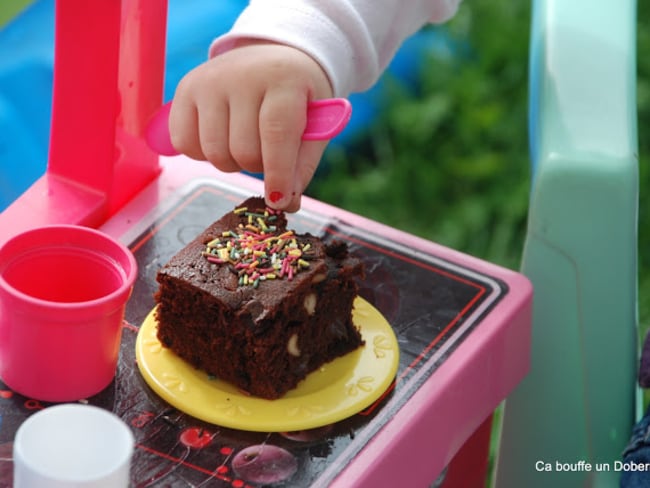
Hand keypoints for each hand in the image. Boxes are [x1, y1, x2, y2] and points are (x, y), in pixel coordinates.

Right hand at [169, 40, 333, 210]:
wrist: (276, 56)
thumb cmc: (299, 98)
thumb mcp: (314, 125)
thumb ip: (302, 165)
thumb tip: (284, 204)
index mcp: (284, 79)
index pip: (276, 133)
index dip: (277, 173)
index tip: (278, 200)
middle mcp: (243, 75)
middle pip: (243, 150)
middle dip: (257, 166)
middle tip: (267, 153)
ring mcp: (210, 80)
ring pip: (213, 152)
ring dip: (231, 163)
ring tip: (245, 143)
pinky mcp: (186, 88)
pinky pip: (185, 143)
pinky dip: (202, 154)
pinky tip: (220, 138)